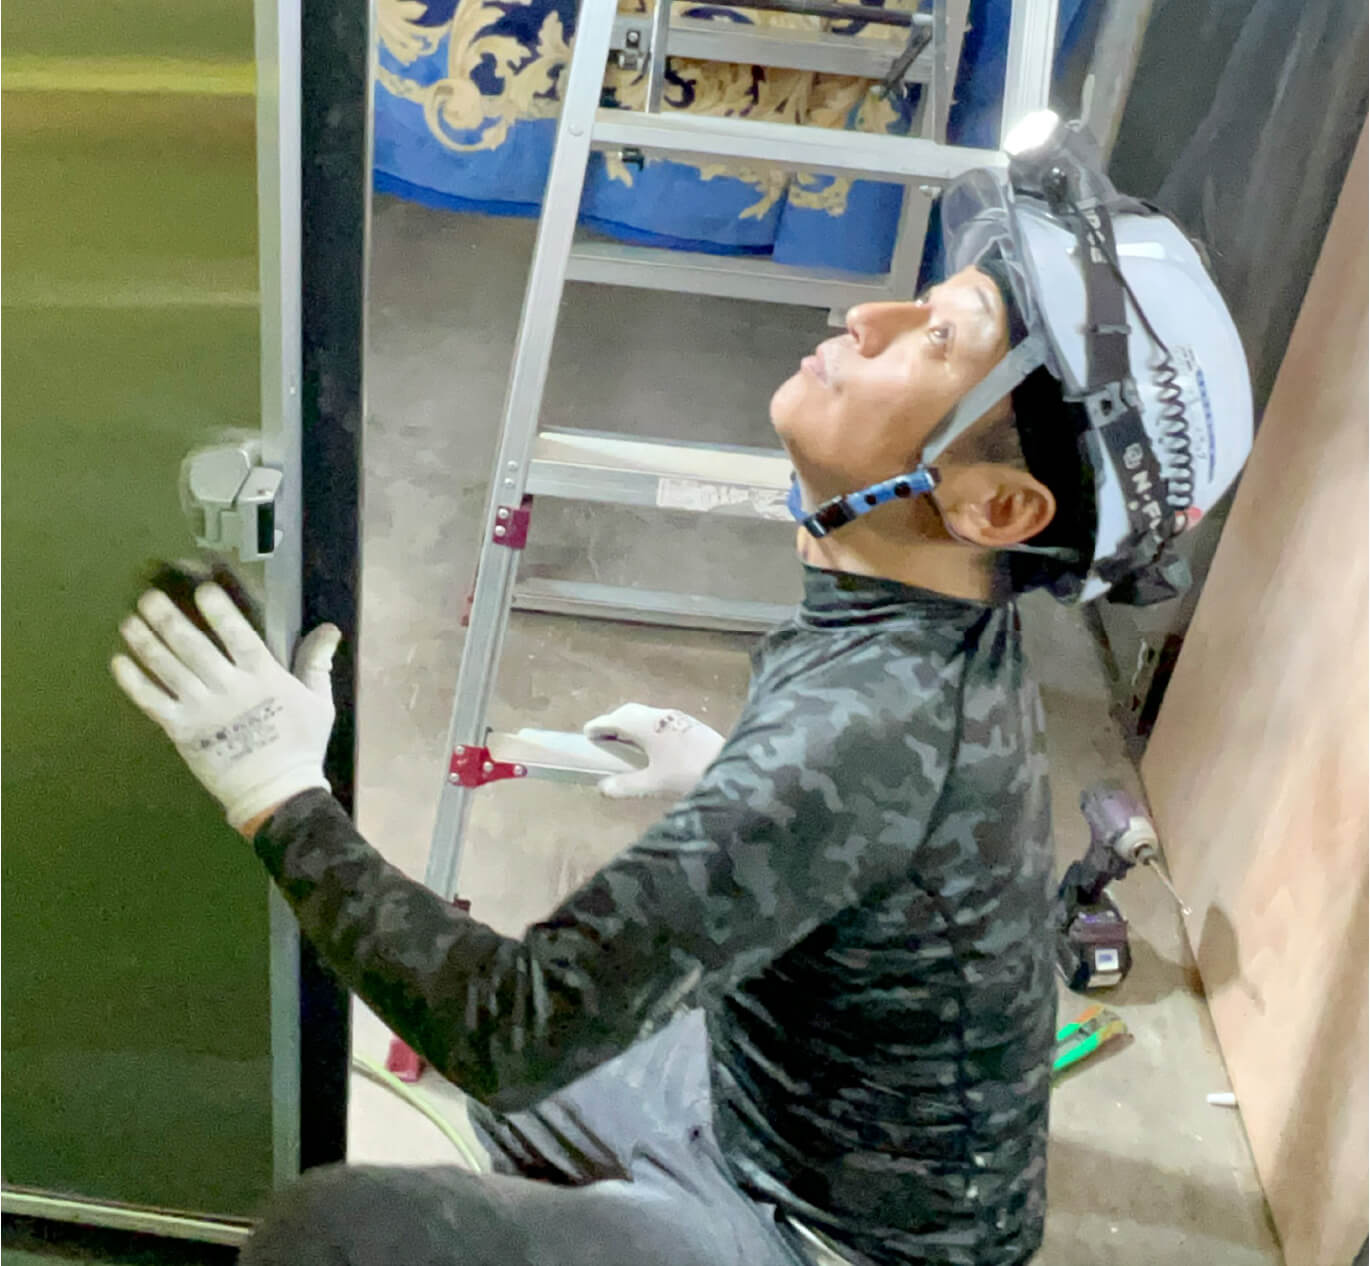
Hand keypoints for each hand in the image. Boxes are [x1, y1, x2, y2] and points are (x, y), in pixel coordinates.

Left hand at [111, 583, 339, 831]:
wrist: (276, 792)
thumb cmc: (301, 745)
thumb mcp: (319, 702)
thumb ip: (317, 663)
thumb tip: (330, 629)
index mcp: (264, 677)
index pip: (238, 635)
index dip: (220, 611)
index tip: (203, 590)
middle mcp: (228, 687)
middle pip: (193, 645)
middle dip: (169, 618)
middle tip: (149, 597)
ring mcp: (201, 709)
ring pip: (168, 668)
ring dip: (146, 641)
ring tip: (131, 621)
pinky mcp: (181, 730)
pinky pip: (152, 701)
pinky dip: (134, 681)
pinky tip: (120, 662)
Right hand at [582, 703, 724, 798]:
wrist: (733, 766)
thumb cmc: (688, 774)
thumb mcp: (654, 784)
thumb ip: (626, 785)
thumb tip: (601, 788)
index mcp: (647, 725)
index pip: (615, 719)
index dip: (599, 726)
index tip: (586, 733)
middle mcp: (660, 715)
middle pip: (630, 712)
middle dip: (614, 722)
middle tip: (603, 739)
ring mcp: (677, 717)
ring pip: (647, 715)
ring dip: (631, 725)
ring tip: (624, 744)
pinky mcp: (690, 724)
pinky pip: (660, 720)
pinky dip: (647, 728)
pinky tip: (651, 747)